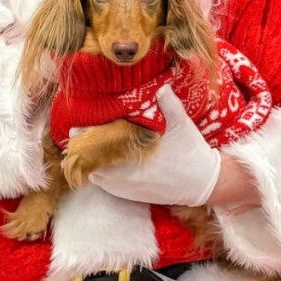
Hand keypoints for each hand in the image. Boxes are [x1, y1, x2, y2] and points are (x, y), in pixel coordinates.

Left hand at [86, 85, 220, 205]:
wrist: (202, 183)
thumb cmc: (191, 151)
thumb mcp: (181, 123)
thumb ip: (168, 103)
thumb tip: (160, 85)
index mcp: (134, 156)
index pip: (99, 147)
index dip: (86, 136)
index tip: (78, 126)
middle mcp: (126, 176)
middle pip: (92, 162)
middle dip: (85, 148)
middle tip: (77, 134)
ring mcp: (127, 188)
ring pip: (96, 176)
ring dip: (91, 162)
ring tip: (87, 146)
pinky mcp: (131, 195)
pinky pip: (106, 186)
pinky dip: (100, 174)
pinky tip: (101, 161)